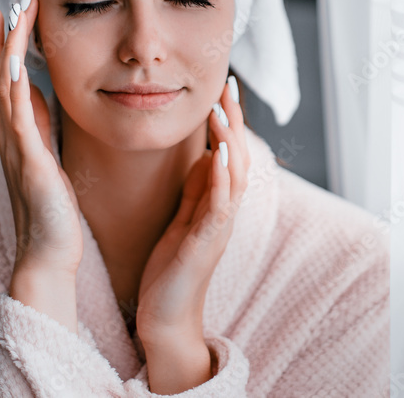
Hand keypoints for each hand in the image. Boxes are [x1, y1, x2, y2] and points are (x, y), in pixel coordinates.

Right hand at [0, 0, 83, 275]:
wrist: (48, 255)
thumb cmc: (53, 210)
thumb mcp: (49, 157)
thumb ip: (41, 126)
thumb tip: (39, 93)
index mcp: (17, 133)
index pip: (5, 77)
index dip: (6, 43)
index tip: (14, 9)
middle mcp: (10, 136)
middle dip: (3, 35)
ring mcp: (16, 148)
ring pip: (3, 88)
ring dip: (7, 49)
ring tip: (13, 16)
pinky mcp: (30, 163)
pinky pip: (18, 119)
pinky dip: (15, 89)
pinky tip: (18, 64)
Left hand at [135, 77, 249, 390]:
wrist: (166, 318)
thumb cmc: (172, 270)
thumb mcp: (183, 219)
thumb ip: (195, 188)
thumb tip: (203, 153)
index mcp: (216, 203)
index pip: (228, 151)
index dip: (228, 120)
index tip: (224, 87)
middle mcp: (224, 211)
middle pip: (237, 156)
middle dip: (234, 120)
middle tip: (229, 84)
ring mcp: (219, 227)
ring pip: (233, 175)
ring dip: (229, 141)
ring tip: (222, 109)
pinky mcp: (206, 243)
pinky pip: (219, 205)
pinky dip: (220, 177)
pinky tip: (216, 154)